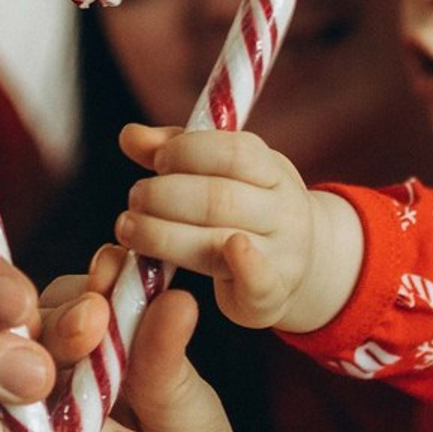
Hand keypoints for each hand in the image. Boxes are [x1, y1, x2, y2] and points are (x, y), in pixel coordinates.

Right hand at [0, 270, 274, 431]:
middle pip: (18, 344)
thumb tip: (172, 293)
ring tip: (104, 420)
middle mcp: (30, 405)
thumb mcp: (196, 429)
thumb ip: (167, 367)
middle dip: (57, 331)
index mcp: (77, 366)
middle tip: (93, 326)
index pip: (63, 307)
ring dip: (51, 405)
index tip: (111, 272)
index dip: (86, 290)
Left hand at [116, 124, 361, 333]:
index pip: (233, 152)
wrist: (303, 262)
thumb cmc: (247, 207)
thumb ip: (175, 149)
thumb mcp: (222, 171)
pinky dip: (237, 269)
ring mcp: (282, 254)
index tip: (157, 162)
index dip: (187, 152)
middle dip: (164, 196)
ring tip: (129, 228)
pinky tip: (194, 264)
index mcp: (271, 170)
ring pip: (220, 240)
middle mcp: (282, 210)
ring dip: (163, 234)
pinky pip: (257, 283)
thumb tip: (131, 136)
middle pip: (220, 198)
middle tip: (135, 198)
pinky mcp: (270, 295)